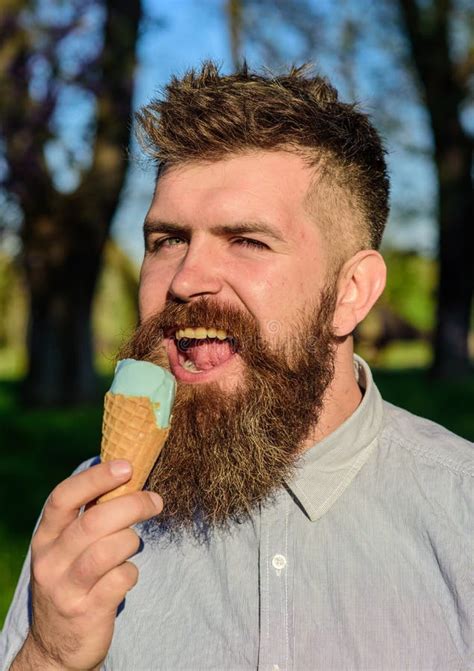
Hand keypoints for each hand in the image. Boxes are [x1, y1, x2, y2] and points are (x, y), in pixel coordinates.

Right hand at [12, 461, 161, 670]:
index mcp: (46, 537)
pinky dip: (131, 572)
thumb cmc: (73, 581)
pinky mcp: (86, 611)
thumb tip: (125, 473)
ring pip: (109, 550)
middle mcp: (51, 561)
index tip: (127, 466)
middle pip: (94, 522)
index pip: (63, 497)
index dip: (96, 478)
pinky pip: (120, 579)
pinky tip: (127, 575)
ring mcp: (66, 589)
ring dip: (132, 541)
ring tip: (133, 544)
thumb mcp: (67, 549)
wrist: (56, 646)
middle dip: (132, 505)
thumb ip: (89, 517)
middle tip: (155, 501)